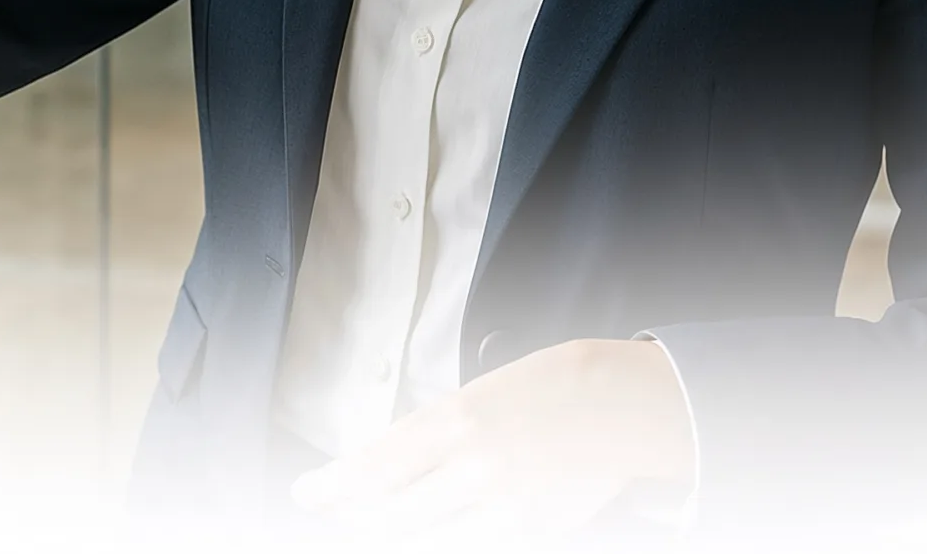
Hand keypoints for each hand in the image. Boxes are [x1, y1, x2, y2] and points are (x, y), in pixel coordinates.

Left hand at [291, 338, 696, 535]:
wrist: (618, 403)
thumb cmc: (544, 387)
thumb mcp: (473, 397)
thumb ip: (430, 438)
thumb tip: (385, 471)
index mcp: (453, 422)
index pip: (371, 468)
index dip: (331, 488)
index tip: (308, 494)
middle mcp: (473, 469)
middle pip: (390, 518)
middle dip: (357, 520)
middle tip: (341, 512)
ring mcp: (504, 508)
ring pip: (428, 540)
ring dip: (396, 534)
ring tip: (380, 522)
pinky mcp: (532, 532)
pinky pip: (476, 544)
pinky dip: (450, 537)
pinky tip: (444, 524)